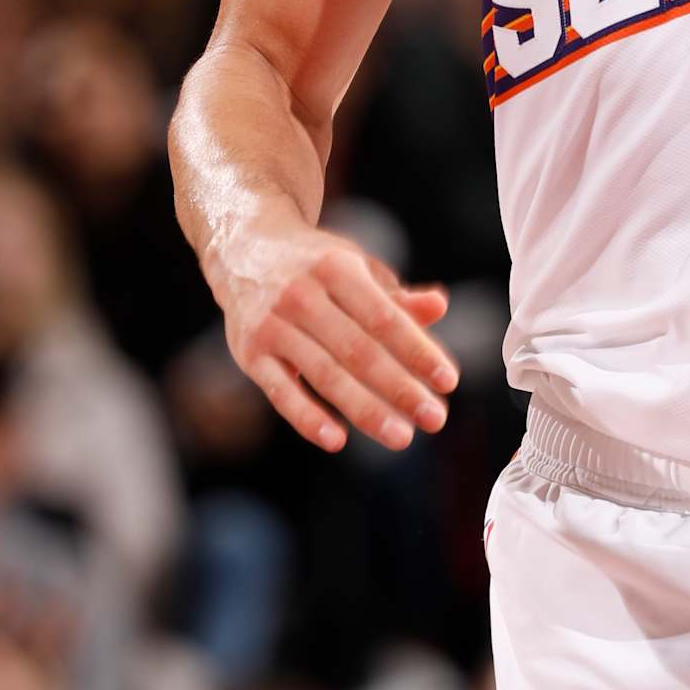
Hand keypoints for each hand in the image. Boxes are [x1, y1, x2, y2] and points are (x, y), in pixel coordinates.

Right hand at [213, 226, 458, 452]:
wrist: (241, 248)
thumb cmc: (316, 266)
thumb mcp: (356, 268)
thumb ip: (396, 298)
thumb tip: (439, 306)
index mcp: (335, 268)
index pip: (384, 318)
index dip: (417, 351)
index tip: (448, 381)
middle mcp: (300, 294)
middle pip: (358, 351)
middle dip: (399, 389)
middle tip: (435, 419)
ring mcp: (271, 325)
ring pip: (325, 375)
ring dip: (365, 410)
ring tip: (402, 437)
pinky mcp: (249, 353)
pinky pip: (280, 392)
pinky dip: (307, 418)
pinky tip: (337, 441)